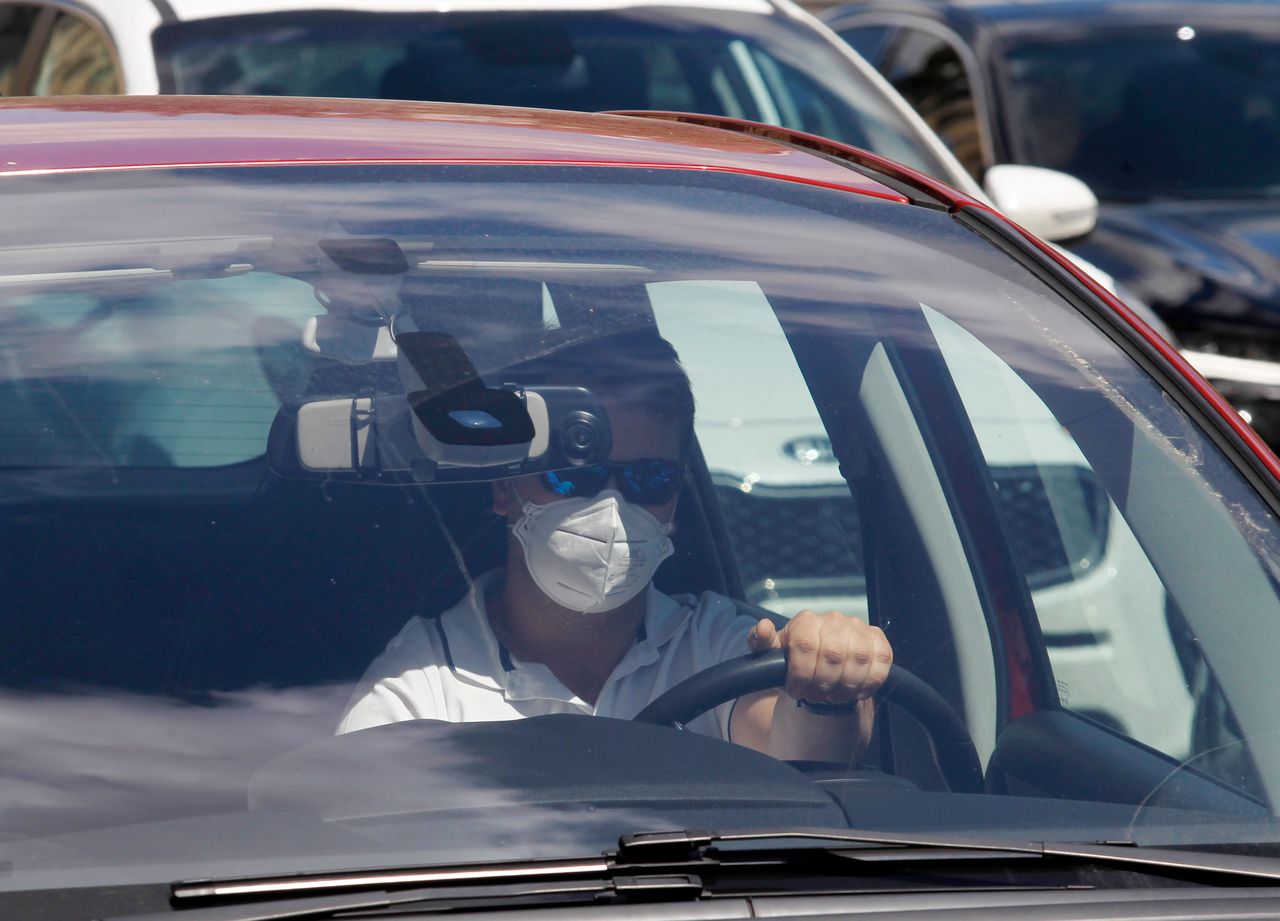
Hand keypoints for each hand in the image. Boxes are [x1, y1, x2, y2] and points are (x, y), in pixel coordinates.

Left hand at [747, 610, 891, 706]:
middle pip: (833, 654)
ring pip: (858, 659)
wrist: (821, 669)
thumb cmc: (794, 663)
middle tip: (815, 697)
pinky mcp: (877, 641)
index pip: (806, 645)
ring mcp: (858, 628)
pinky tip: (854, 692)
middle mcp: (834, 619)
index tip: (796, 691)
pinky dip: (868, 683)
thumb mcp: (770, 656)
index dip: (801, 674)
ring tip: (833, 696)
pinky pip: (881, 662)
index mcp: (806, 621)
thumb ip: (760, 642)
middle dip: (823, 684)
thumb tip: (763, 627)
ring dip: (845, 686)